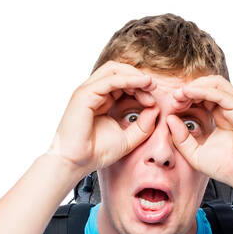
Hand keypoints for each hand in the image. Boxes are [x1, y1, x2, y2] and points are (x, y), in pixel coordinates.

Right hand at [46, 61, 160, 175]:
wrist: (76, 162)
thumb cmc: (96, 152)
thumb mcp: (128, 139)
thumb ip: (143, 126)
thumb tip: (156, 109)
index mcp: (102, 100)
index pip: (122, 82)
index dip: (140, 87)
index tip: (154, 101)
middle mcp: (94, 92)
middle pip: (118, 71)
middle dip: (138, 77)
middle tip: (154, 89)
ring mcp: (88, 91)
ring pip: (114, 71)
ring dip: (135, 76)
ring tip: (150, 85)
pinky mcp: (85, 95)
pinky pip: (110, 80)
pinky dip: (128, 80)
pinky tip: (143, 84)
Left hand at [166, 76, 232, 189]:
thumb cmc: (227, 168)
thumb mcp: (196, 154)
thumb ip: (182, 139)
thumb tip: (170, 119)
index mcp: (220, 116)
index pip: (201, 96)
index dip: (185, 97)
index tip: (172, 106)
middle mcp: (229, 109)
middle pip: (207, 85)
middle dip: (188, 89)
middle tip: (174, 99)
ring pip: (215, 83)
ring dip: (195, 86)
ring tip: (180, 96)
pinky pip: (221, 93)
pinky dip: (203, 90)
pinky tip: (189, 94)